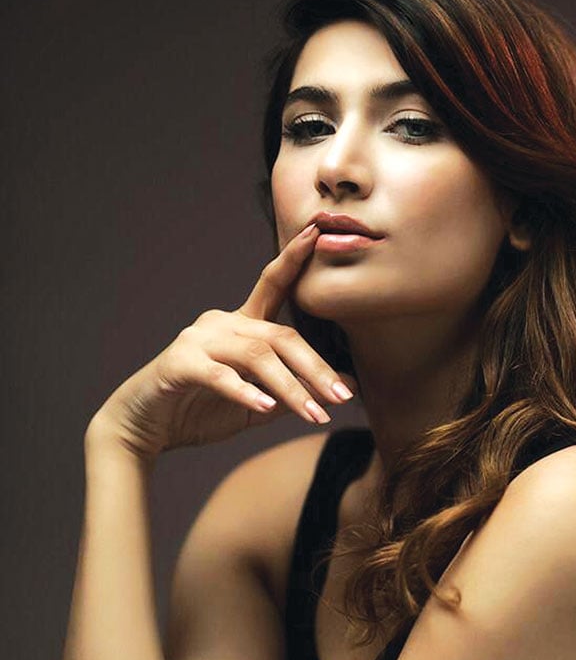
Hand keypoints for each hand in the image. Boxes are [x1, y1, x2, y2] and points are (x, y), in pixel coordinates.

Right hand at [88, 222, 356, 459]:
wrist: (144, 426)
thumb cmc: (200, 410)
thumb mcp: (259, 405)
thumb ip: (297, 392)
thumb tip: (347, 385)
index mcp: (241, 325)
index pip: (273, 286)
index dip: (293, 259)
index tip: (317, 233)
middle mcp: (221, 323)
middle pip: (280, 336)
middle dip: (316, 368)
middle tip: (343, 397)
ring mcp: (198, 340)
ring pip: (256, 356)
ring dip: (290, 388)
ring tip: (314, 415)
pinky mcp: (179, 364)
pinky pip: (218, 374)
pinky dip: (244, 390)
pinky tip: (266, 407)